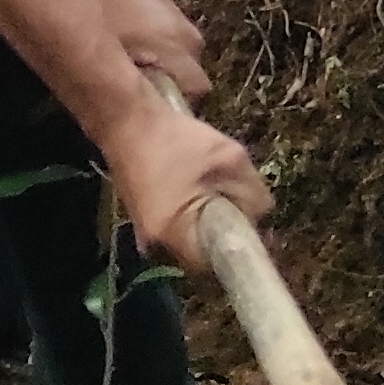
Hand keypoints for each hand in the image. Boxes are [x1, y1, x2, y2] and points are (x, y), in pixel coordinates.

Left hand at [92, 0, 214, 104]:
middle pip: (190, 75)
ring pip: (180, 57)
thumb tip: (136, 107)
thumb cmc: (106, 5)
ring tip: (128, 56)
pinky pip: (172, 41)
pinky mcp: (174, 10)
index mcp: (180, 49)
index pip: (198, 91)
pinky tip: (130, 37)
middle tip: (134, 78)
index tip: (150, 98)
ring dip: (161, 62)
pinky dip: (157, 45)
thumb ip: (131, 81)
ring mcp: (184, 21)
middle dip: (167, 81)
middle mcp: (191, 37)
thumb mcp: (110, 48)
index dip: (174, 100)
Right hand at [110, 91, 272, 271]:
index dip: (242, 248)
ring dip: (209, 216)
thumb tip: (259, 218)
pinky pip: (178, 224)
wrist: (124, 117)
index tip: (257, 227)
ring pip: (192, 235)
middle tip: (241, 199)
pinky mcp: (142, 218)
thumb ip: (255, 197)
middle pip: (205, 251)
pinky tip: (194, 179)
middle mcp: (156, 245)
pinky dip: (192, 208)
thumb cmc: (176, 139)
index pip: (220, 266)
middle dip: (226, 228)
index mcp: (176, 236)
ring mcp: (145, 232)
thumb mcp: (230, 160)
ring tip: (215, 183)